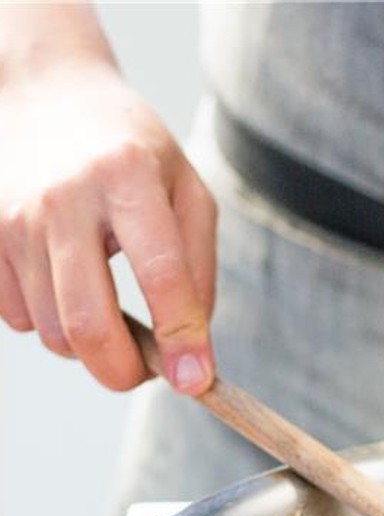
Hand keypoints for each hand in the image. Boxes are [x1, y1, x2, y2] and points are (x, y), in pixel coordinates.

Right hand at [0, 58, 215, 393]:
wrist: (48, 100)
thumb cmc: (135, 156)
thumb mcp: (188, 194)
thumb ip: (199, 271)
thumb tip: (191, 353)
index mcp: (128, 178)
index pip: (162, 276)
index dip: (181, 338)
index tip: (196, 381)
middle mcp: (65, 198)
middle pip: (89, 322)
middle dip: (124, 371)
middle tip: (148, 371)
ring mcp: (16, 218)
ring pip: (54, 331)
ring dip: (91, 348)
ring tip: (113, 314)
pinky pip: (20, 319)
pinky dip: (52, 325)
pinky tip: (69, 288)